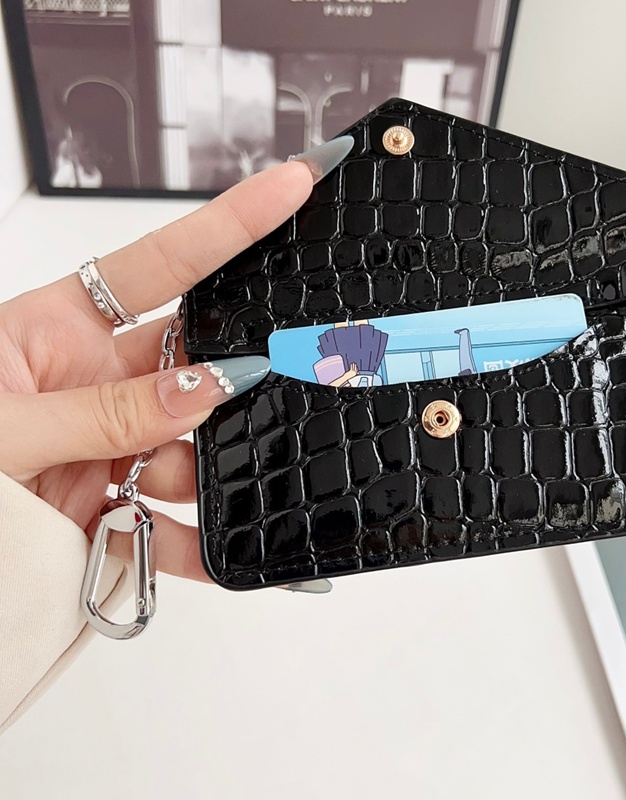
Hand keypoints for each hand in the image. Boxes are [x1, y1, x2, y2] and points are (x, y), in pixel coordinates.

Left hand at [0, 160, 315, 581]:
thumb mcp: (1, 425)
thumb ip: (103, 411)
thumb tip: (201, 390)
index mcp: (56, 330)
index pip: (161, 264)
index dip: (230, 223)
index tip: (293, 184)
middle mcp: (94, 382)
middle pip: (193, 364)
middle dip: (238, 372)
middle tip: (284, 372)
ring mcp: (110, 446)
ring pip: (193, 446)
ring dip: (209, 467)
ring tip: (196, 484)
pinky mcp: (116, 505)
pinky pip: (172, 523)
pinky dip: (200, 544)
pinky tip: (224, 556)